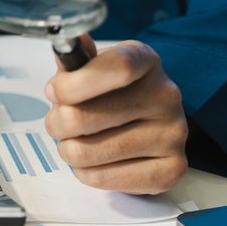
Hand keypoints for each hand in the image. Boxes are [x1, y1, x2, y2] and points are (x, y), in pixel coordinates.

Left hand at [44, 37, 187, 194]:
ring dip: (69, 151)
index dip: (74, 84)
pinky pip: (103, 178)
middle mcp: (166, 95)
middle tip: (59, 123)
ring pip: (87, 152)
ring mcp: (173, 134)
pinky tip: (94, 162)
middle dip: (57, 124)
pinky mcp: (171, 169)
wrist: (149, 125)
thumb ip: (74, 61)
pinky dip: (86, 173)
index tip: (53, 91)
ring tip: (77, 143)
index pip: (117, 68)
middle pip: (86, 116)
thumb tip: (65, 46)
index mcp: (146, 61)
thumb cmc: (113, 94)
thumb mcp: (94, 68)